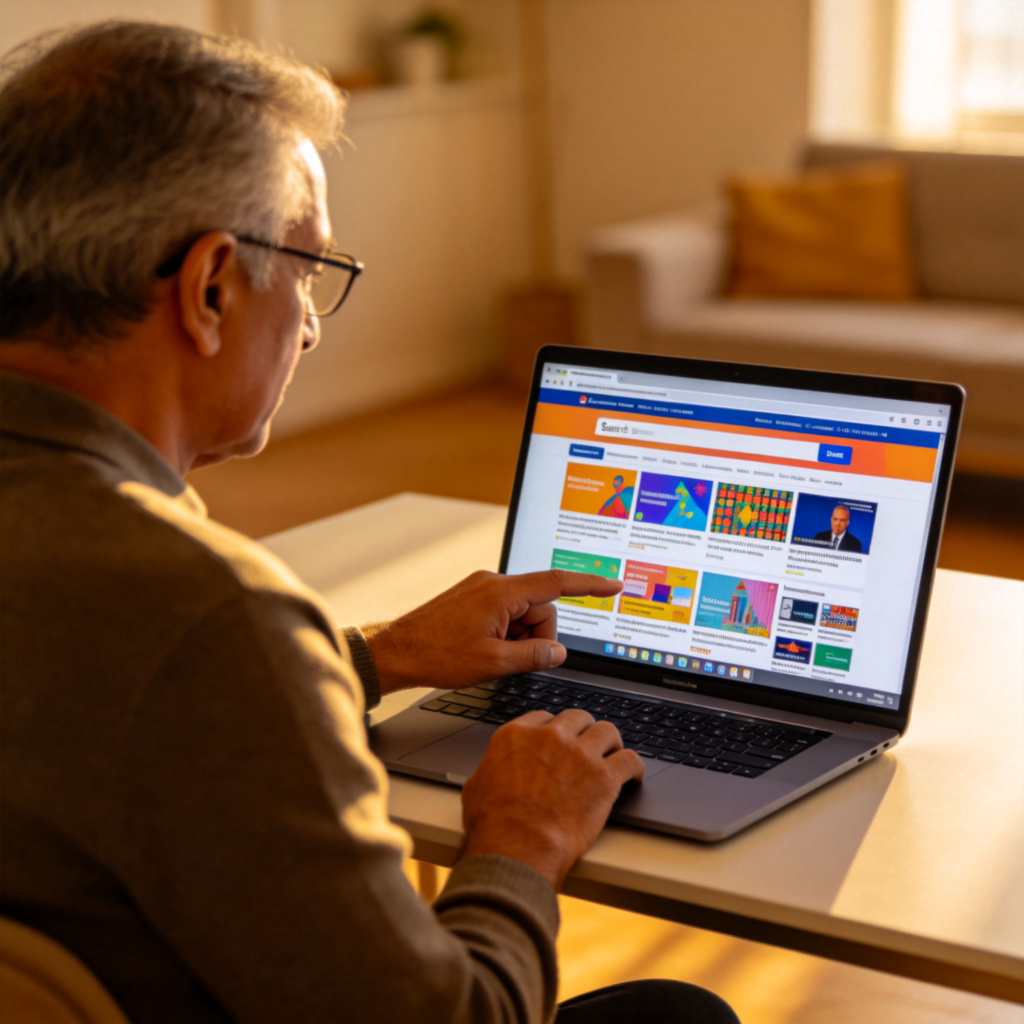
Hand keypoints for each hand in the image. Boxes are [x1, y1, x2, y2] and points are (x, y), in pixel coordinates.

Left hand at [361, 569, 622, 693]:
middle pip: (541, 606)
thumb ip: (533, 656)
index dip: (589, 585)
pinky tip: (486, 648)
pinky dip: (507, 633)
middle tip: (512, 659)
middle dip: (537, 635)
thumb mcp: (493, 663)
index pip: (556, 583)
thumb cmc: (436, 655)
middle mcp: (493, 582)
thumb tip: (559, 652)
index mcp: (501, 592)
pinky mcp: (474, 597)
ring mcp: (482, 588)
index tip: (613, 585)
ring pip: (524, 613)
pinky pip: (506, 612)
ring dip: (519, 637)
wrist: (396, 652)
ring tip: (492, 655)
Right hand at [460, 709, 643, 889]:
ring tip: (613, 754)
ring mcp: (580, 754)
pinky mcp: (604, 777)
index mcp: (517, 735)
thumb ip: (491, 769)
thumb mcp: (478, 786)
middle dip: (583, 731)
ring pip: (607, 731)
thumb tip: (492, 774)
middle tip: (587, 746)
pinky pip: (630, 760)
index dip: (555, 729)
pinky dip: (634, 766)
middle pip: (577, 718)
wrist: (517, 846)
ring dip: (611, 742)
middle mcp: (550, 737)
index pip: (544, 717)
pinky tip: (633, 774)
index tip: (560, 739)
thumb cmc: (493, 824)